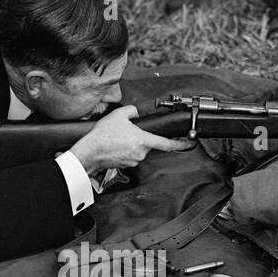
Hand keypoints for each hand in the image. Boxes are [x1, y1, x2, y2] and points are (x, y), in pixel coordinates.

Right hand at [67, 105, 194, 173]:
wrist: (89, 152)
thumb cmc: (103, 136)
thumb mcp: (119, 115)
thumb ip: (133, 111)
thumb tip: (136, 114)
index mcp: (143, 140)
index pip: (167, 144)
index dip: (180, 144)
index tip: (188, 144)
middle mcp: (141, 153)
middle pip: (148, 143)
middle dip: (140, 136)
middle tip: (125, 131)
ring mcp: (133, 160)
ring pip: (138, 149)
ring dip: (130, 143)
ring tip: (116, 138)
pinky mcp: (125, 165)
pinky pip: (129, 155)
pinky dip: (123, 149)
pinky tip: (114, 145)